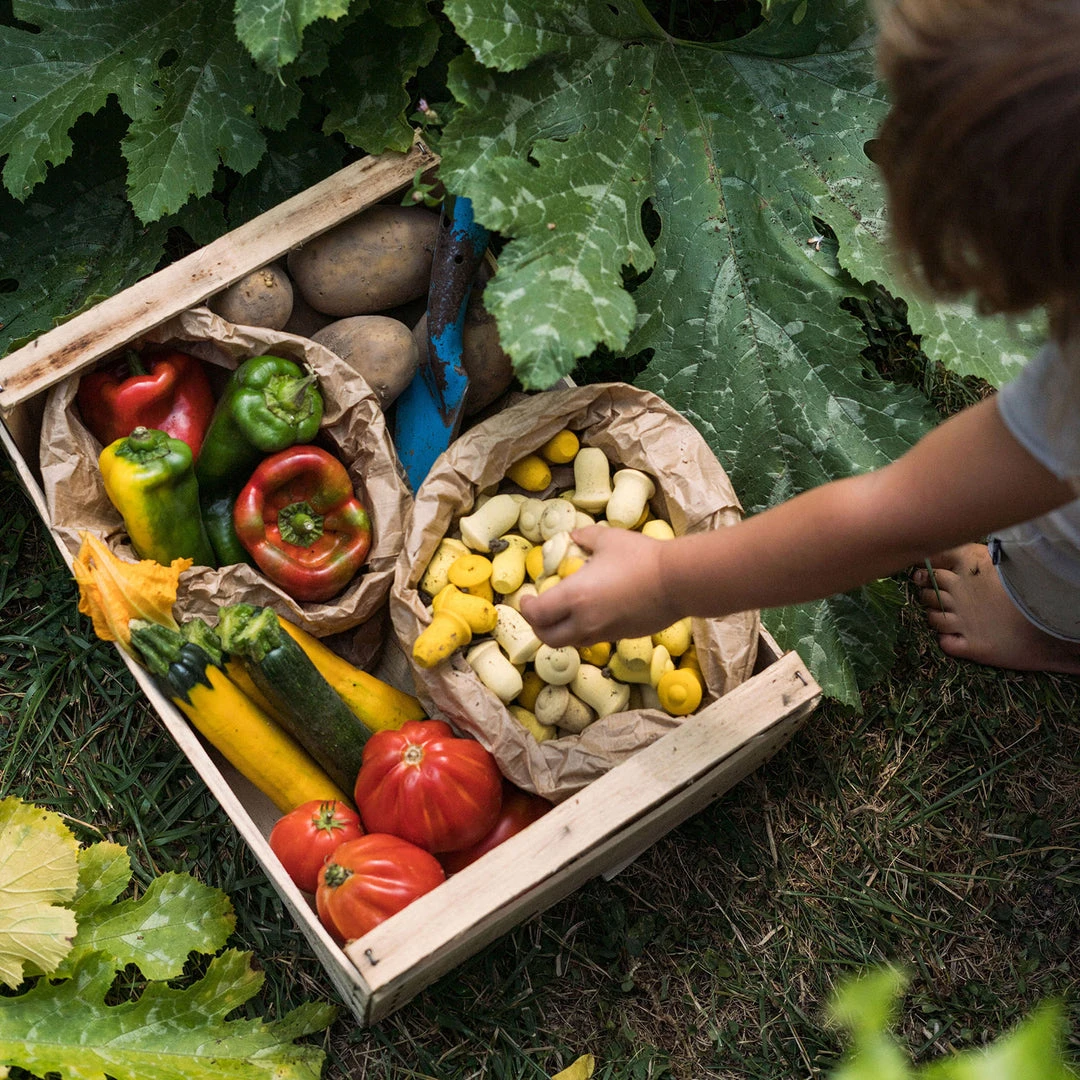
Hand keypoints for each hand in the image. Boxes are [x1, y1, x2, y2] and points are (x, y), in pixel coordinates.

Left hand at [519, 525, 679, 646]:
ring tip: (563, 614)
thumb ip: (585, 538)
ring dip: (560, 631)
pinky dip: (583, 631)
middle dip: (538, 626)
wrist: (678, 581)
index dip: (526, 608)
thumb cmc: (641, 557)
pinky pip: (593, 639)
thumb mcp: (608, 539)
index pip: (537, 614)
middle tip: (538, 611)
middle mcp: (585, 621)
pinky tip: (591, 614)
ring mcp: (604, 632)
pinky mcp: (621, 637)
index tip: (526, 597)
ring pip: (571, 642)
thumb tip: (573, 537)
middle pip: (548, 637)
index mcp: (575, 597)